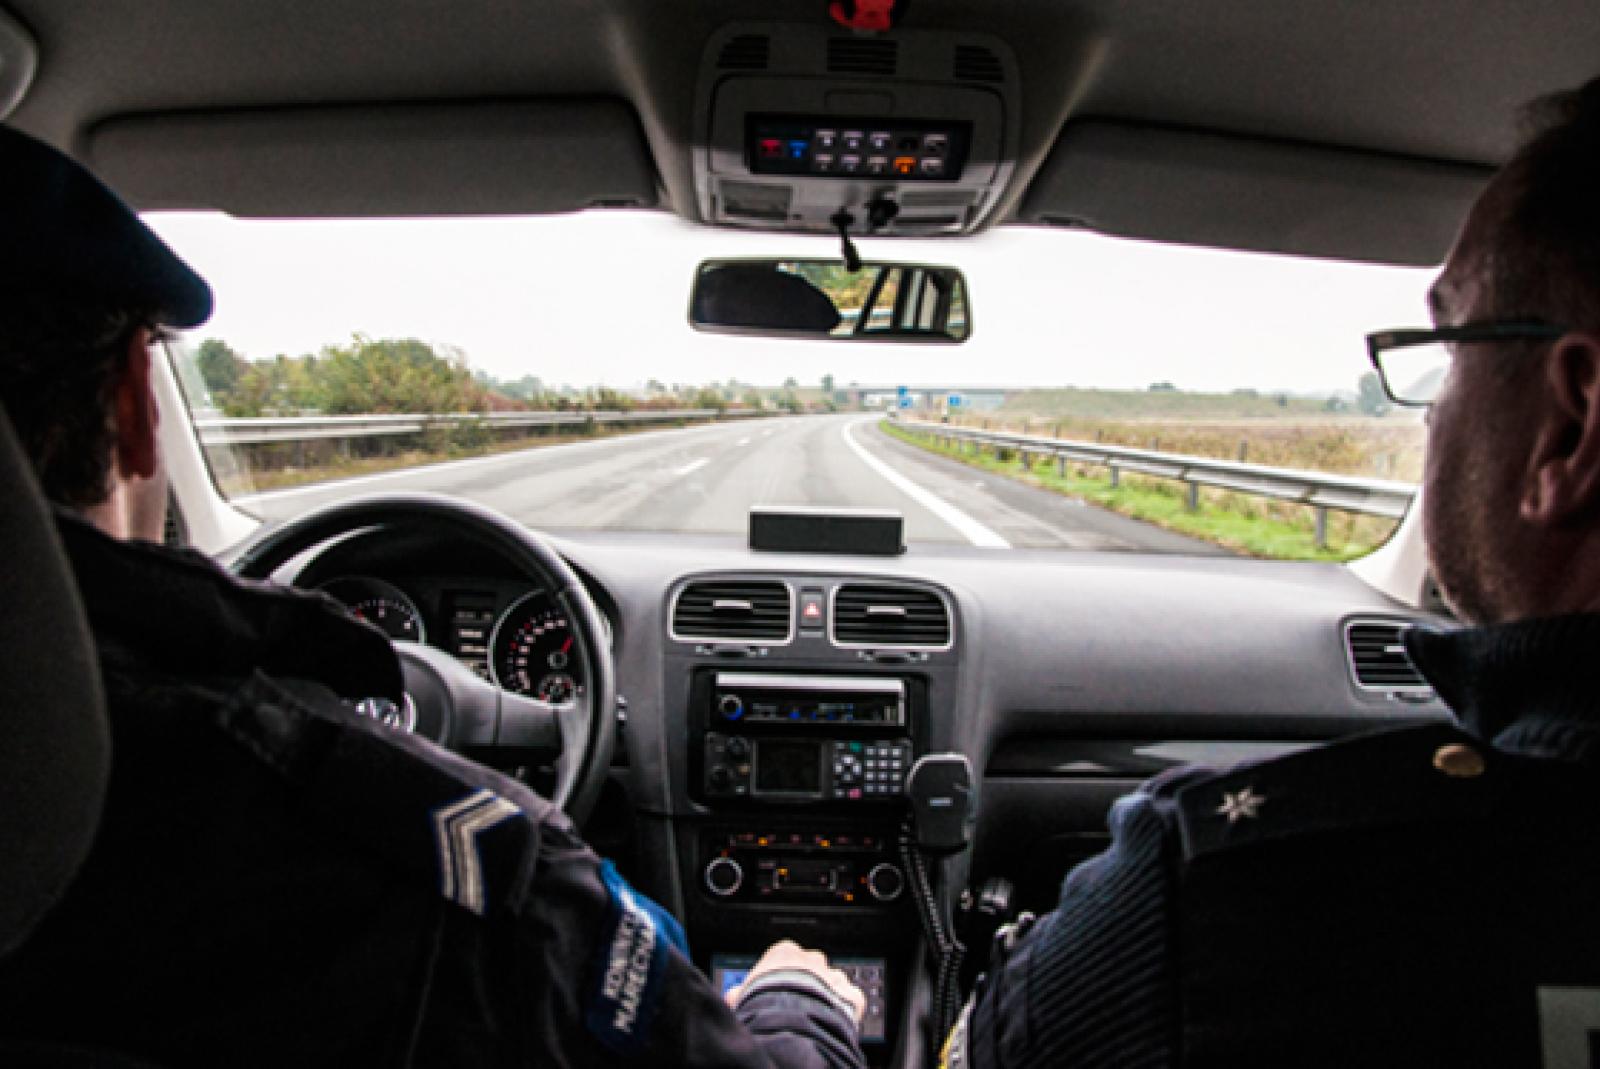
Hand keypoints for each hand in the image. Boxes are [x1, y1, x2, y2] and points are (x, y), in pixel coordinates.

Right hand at [725, 939, 865, 1024]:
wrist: (789, 1024)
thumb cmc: (761, 1007)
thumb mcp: (741, 997)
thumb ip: (740, 992)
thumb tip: (733, 996)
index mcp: (784, 953)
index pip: (785, 957)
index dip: (783, 975)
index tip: (778, 990)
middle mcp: (811, 959)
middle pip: (812, 967)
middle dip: (807, 983)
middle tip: (797, 1004)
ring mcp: (833, 976)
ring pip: (833, 982)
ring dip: (827, 996)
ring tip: (815, 1016)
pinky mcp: (850, 995)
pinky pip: (852, 999)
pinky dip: (846, 1009)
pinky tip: (834, 1020)